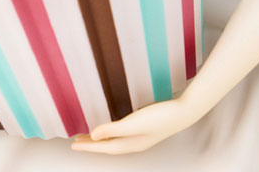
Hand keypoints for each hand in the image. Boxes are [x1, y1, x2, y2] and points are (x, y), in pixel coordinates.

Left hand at [71, 97, 197, 153]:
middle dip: (92, 144)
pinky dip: (113, 132)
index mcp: (130, 144)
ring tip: (91, 135)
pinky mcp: (146, 127)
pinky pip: (123, 133)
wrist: (184, 111)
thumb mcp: (133, 123)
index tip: (73, 144)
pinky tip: (113, 126)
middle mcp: (134, 143)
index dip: (88, 146)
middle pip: (107, 145)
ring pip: (115, 140)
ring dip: (102, 138)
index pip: (103, 147)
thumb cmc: (161, 117)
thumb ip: (112, 129)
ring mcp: (141, 136)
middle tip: (77, 140)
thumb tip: (93, 136)